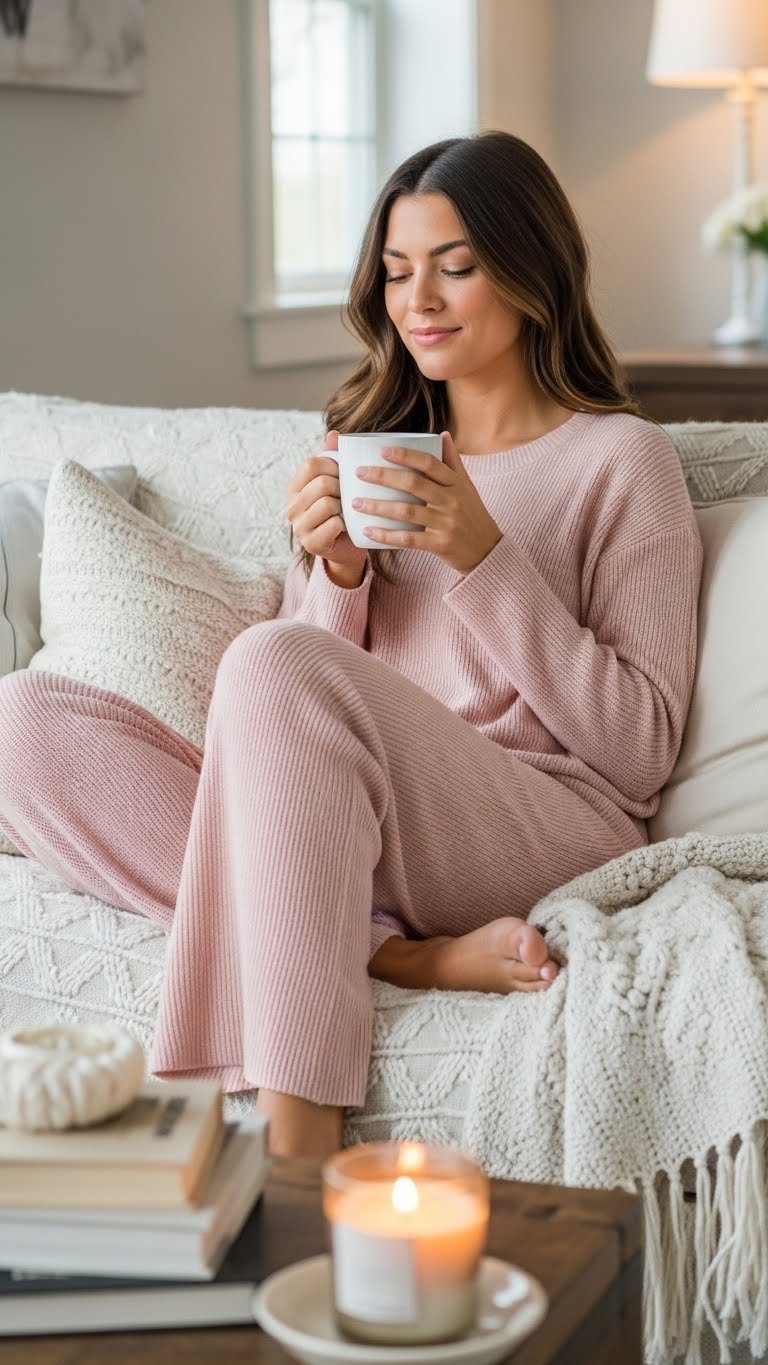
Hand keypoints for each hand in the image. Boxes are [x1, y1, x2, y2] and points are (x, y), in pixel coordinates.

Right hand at [285, 431, 367, 587]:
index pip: (312, 464)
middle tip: (349, 497)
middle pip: (322, 483)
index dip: (334, 465)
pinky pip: (333, 524)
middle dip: (342, 488)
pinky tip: (346, 527)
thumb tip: (334, 433)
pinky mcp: (311, 544)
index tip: (344, 475)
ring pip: (328, 503)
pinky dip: (345, 524)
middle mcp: (291, 507)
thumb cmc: (344, 510)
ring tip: (347, 512)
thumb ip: (333, 457)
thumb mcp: (338, 481)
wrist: (348, 546)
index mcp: (295, 487)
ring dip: (344, 507)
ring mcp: (299, 527)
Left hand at [351, 432, 501, 574]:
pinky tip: (368, 531)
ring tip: (355, 503)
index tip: (382, 450)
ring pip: (407, 511)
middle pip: (413, 483)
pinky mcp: (440, 544)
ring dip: (378, 506)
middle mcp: (452, 500)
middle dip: (383, 476)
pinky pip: (409, 539)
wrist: (488, 551)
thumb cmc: (473, 515)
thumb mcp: (467, 487)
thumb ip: (453, 461)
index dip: (405, 455)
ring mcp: (446, 523)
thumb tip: (442, 434)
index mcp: (456, 483)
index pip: (429, 463)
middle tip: (359, 473)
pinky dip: (386, 535)